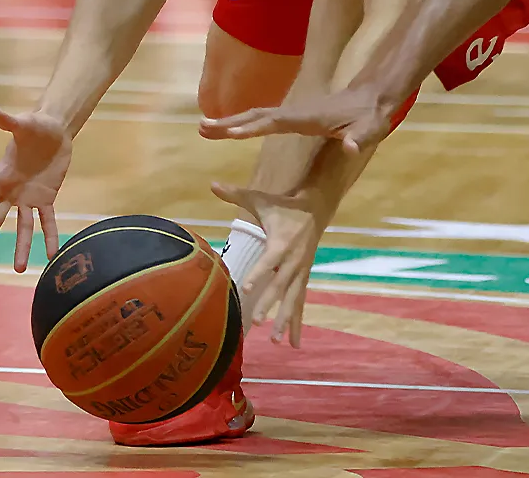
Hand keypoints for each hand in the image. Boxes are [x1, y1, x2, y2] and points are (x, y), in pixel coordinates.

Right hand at [0, 108, 71, 270]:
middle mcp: (11, 192)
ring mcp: (28, 198)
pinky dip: (50, 237)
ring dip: (20, 247)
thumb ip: (10, 122)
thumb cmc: (35, 127)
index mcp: (0, 176)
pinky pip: (48, 221)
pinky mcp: (46, 199)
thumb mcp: (25, 124)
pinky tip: (51, 254)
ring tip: (18, 269)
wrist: (54, 132)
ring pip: (22, 227)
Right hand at [200, 88, 393, 154]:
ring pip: (256, 115)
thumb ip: (361, 139)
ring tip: (203, 127)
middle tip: (201, 127)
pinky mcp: (293, 115)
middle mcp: (295, 112)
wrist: (371, 98)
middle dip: (229, 121)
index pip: (276, 122)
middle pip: (257, 115)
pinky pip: (261, 118)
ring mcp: (293, 111)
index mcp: (308, 118)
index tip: (229, 133)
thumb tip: (353, 148)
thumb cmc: (370, 117)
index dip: (253, 128)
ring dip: (230, 121)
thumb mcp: (370, 130)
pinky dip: (242, 121)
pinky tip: (228, 127)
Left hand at [212, 181, 333, 346]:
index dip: (259, 272)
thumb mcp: (261, 199)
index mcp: (281, 241)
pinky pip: (301, 303)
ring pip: (293, 299)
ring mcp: (301, 271)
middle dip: (269, 303)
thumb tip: (211, 183)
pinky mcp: (304, 278)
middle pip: (281, 284)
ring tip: (274, 340)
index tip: (247, 287)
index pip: (269, 259)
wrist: (317, 208)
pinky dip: (298, 323)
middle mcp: (294, 260)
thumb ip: (236, 194)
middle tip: (256, 322)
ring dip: (284, 320)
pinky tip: (294, 344)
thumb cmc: (283, 206)